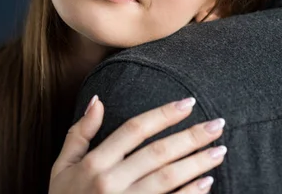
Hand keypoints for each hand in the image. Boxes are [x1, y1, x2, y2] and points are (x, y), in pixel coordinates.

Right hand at [50, 96, 225, 193]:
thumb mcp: (62, 166)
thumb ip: (79, 133)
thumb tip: (97, 100)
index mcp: (94, 163)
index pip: (134, 129)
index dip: (163, 114)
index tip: (187, 103)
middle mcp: (111, 182)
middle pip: (157, 153)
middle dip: (190, 136)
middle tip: (218, 124)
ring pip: (167, 178)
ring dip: (197, 163)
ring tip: (219, 150)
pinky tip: (207, 182)